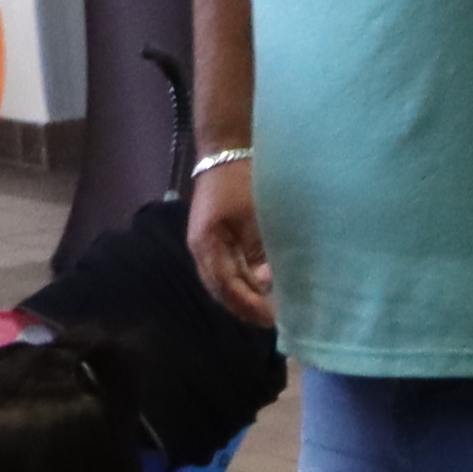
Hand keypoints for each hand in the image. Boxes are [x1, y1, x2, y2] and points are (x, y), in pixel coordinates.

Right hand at [194, 152, 274, 322]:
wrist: (224, 151)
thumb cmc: (242, 180)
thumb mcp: (256, 217)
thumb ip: (260, 252)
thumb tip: (267, 284)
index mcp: (207, 245)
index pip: (227, 288)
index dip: (249, 306)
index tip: (273, 319)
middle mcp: (199, 250)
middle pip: (220, 291)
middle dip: (245, 307)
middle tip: (273, 320)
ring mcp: (203, 245)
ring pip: (221, 282)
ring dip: (242, 296)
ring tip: (267, 308)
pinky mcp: (210, 239)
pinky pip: (224, 269)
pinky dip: (240, 281)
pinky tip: (258, 287)